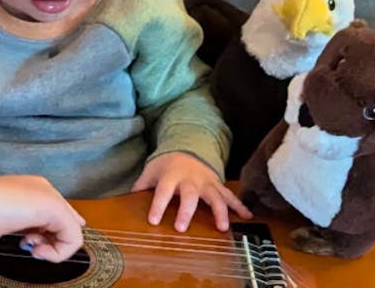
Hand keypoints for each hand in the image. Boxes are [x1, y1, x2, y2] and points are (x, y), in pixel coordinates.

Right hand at [0, 162, 85, 261]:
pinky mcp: (55, 209)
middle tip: (28, 245)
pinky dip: (58, 253)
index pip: (53, 216)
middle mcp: (44, 191)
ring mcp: (50, 198)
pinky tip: (38, 251)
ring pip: (72, 233)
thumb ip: (18, 226)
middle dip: (50, 243)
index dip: (45, 236)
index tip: (26, 242)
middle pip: (64, 225)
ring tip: (30, 246)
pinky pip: (74, 239)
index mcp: (30, 190)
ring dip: (53, 249)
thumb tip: (34, 239)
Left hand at [135, 152, 251, 231]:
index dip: (157, 205)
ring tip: (223, 228)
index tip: (153, 221)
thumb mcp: (151, 170)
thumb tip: (126, 200)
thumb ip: (141, 186)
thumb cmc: (167, 164)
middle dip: (186, 211)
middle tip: (182, 228)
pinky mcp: (217, 184)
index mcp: (170, 175)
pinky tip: (248, 217)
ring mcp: (206, 181)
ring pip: (215, 196)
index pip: (162, 191)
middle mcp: (190, 179)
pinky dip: (240, 206)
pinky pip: (230, 196)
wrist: (189, 146)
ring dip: (220, 212)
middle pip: (189, 195)